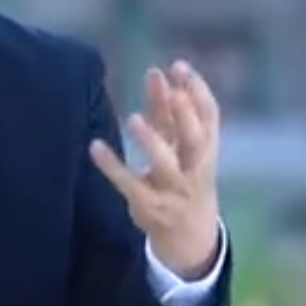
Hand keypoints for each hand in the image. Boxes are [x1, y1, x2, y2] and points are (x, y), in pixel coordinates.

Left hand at [89, 60, 221, 280]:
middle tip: (170, 88)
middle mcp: (195, 170)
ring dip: (151, 141)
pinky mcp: (149, 206)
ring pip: (166, 164)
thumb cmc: (185, 180)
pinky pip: (130, 184)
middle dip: (184, 113)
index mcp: (207, 151)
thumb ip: (171, 116)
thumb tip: (159, 75)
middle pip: (194, 140)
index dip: (197, 92)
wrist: (192, 238)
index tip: (179, 66)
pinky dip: (112, 166)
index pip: (209, 117)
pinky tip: (95, 146)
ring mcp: (173, 190)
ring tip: (133, 118)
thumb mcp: (184, 150)